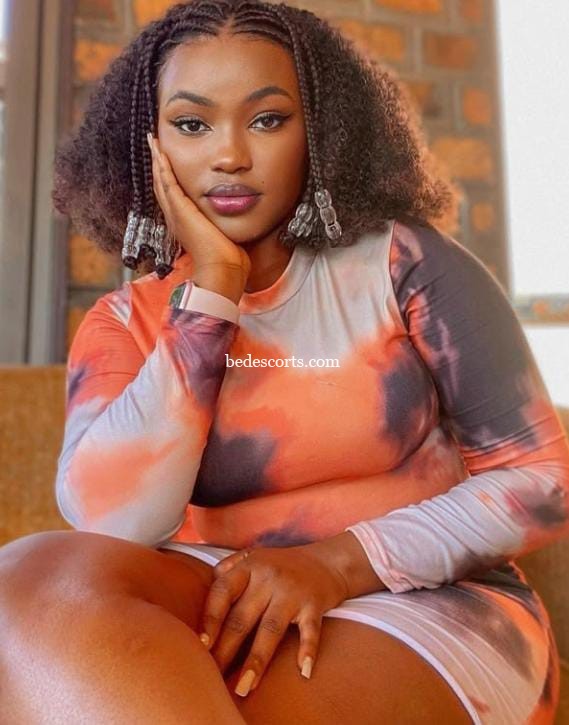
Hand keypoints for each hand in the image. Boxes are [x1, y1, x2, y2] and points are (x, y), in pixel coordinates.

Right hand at [147, 133, 250, 292]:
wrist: (222, 269)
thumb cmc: (227, 258)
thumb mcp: (223, 234)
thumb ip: (224, 222)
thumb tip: (237, 214)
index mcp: (185, 223)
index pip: (173, 195)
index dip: (168, 177)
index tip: (167, 161)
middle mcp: (176, 218)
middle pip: (162, 186)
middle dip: (158, 164)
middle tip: (153, 145)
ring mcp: (176, 214)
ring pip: (161, 181)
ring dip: (157, 160)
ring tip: (152, 142)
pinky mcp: (180, 210)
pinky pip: (167, 184)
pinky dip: (162, 167)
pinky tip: (160, 152)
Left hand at [197, 544, 350, 696]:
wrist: (329, 561)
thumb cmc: (283, 565)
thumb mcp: (254, 557)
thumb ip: (229, 567)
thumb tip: (205, 586)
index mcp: (249, 567)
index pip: (222, 592)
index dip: (210, 619)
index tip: (200, 645)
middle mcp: (268, 578)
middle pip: (242, 618)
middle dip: (226, 650)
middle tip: (213, 676)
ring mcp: (292, 592)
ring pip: (271, 629)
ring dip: (257, 661)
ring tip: (244, 687)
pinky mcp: (314, 604)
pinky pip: (310, 630)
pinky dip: (307, 650)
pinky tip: (302, 670)